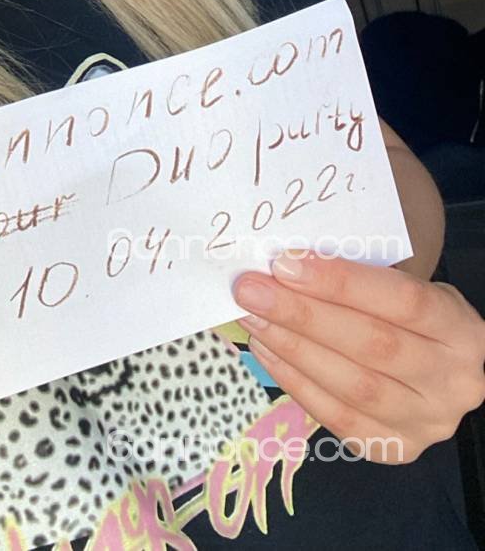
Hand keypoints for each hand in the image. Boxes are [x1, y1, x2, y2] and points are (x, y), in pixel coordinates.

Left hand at [231, 248, 484, 463]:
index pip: (403, 301)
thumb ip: (358, 276)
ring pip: (353, 386)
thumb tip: (285, 264)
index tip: (285, 263)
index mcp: (461, 329)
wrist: (434, 366)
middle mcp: (455, 381)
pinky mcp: (395, 448)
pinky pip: (337, 418)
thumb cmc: (405, 315)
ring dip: (292, 347)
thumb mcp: (404, 286)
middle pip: (373, 346)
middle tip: (251, 289)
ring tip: (251, 316)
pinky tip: (265, 349)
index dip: (341, 282)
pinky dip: (294, 380)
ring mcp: (428, 423)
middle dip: (303, 314)